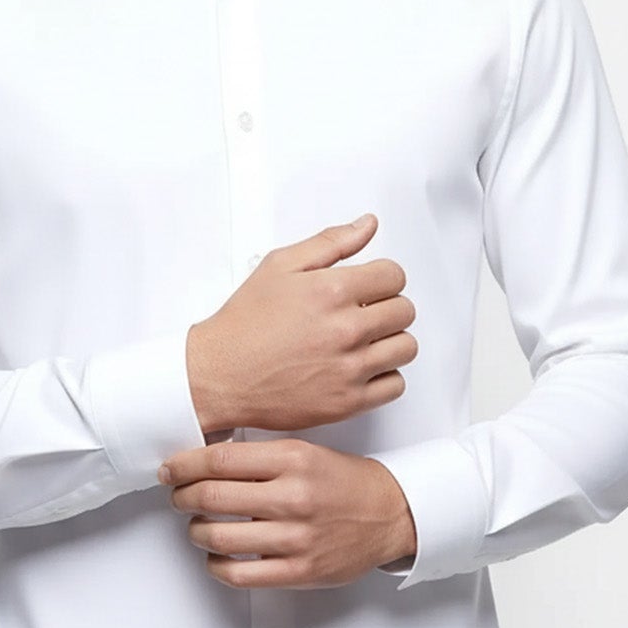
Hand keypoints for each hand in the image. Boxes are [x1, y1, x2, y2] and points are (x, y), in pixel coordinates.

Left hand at [158, 437, 416, 588]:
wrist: (389, 514)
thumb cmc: (342, 481)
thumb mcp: (305, 451)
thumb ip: (259, 456)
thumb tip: (203, 460)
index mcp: (293, 460)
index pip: (219, 460)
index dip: (183, 466)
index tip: (169, 470)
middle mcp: (293, 497)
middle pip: (211, 497)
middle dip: (182, 497)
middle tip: (178, 497)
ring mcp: (296, 538)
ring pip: (219, 538)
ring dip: (196, 531)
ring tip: (197, 525)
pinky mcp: (300, 571)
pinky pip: (239, 574)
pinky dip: (216, 565)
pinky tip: (217, 556)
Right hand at [186, 213, 417, 434]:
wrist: (220, 375)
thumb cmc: (245, 323)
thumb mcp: (280, 266)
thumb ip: (330, 242)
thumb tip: (367, 225)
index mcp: (331, 291)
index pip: (394, 275)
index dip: (383, 277)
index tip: (370, 286)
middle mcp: (346, 329)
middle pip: (405, 311)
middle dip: (387, 306)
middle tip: (363, 312)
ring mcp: (349, 368)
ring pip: (406, 347)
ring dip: (390, 340)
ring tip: (364, 340)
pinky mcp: (348, 401)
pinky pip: (395, 385)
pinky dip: (385, 376)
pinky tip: (361, 367)